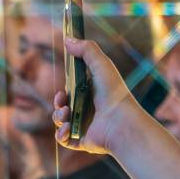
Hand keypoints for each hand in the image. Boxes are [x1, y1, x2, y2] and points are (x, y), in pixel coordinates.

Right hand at [52, 36, 147, 155]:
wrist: (121, 122)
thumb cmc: (114, 92)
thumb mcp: (101, 64)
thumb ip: (86, 49)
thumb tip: (67, 38)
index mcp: (91, 96)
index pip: (70, 93)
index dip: (62, 92)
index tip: (62, 89)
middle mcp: (88, 111)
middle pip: (62, 107)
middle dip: (58, 104)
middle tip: (63, 102)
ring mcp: (84, 126)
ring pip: (60, 122)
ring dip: (58, 117)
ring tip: (67, 115)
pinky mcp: (82, 140)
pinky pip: (64, 139)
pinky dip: (61, 134)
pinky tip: (67, 128)